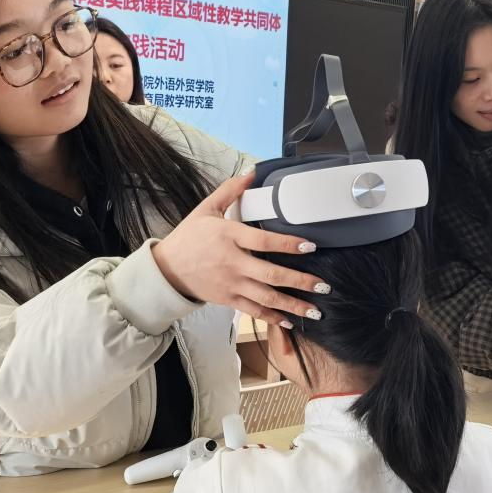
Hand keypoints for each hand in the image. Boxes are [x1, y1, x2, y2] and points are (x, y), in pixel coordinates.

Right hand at [152, 172, 327, 327]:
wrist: (167, 269)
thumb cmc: (189, 236)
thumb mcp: (206, 208)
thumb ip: (231, 190)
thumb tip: (252, 172)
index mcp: (229, 236)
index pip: (264, 241)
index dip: (288, 244)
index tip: (310, 246)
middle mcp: (232, 262)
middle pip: (271, 274)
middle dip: (300, 281)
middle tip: (324, 286)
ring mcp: (231, 284)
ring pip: (266, 297)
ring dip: (293, 305)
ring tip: (315, 310)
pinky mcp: (228, 299)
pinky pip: (254, 311)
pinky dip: (272, 318)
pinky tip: (290, 321)